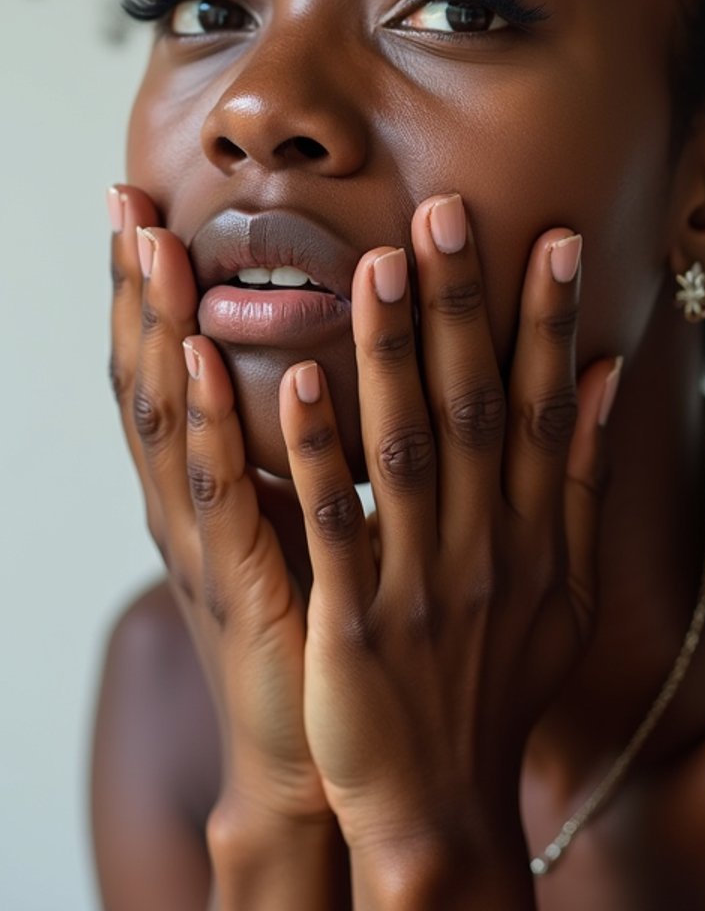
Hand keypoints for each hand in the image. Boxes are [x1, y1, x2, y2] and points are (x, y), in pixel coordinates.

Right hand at [107, 185, 332, 830]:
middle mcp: (187, 503)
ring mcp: (201, 540)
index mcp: (205, 484)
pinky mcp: (235, 579)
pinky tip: (203, 358)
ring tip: (151, 249)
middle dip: (133, 291)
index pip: (166, 366)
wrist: (320, 746)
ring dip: (158, 329)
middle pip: (146, 376)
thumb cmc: (320, 619)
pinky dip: (204, 419)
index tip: (143, 206)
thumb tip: (334, 355)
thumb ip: (310, 441)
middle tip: (124, 204)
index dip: (148, 291)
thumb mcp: (307, 513)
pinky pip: (214, 488)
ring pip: (165, 419)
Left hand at [278, 192, 620, 869]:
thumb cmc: (503, 685)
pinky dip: (316, 454)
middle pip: (476, 407)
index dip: (552, 321)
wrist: (444, 802)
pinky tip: (295, 383)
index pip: (547, 407)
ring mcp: (423, 582)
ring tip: (374, 266)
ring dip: (389, 354)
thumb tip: (602, 377)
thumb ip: (579, 479)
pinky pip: (332, 525)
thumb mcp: (566, 588)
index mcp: (536, 532)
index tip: (556, 238)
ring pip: (404, 448)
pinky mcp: (355, 623)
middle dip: (463, 305)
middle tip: (446, 212)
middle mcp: (488, 546)